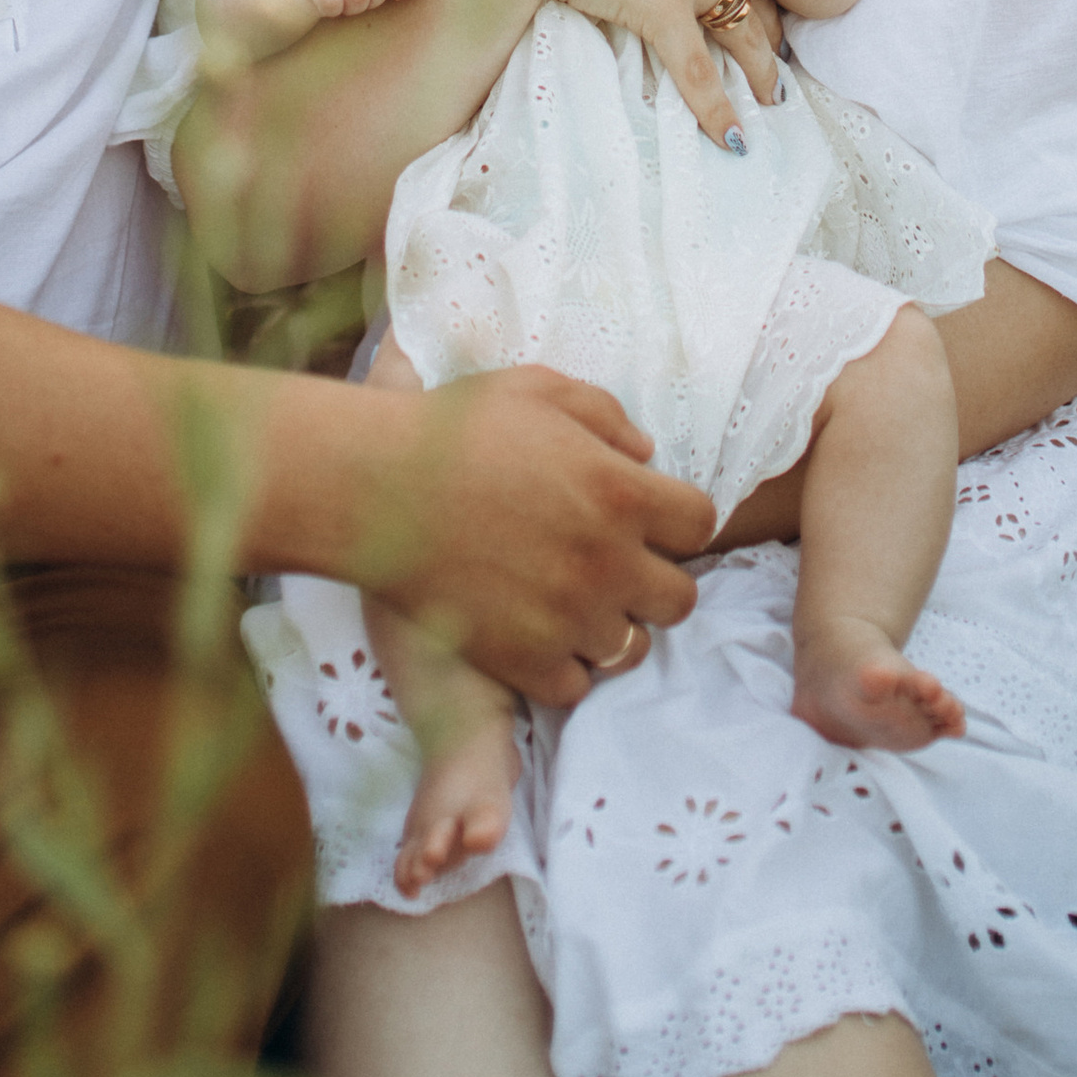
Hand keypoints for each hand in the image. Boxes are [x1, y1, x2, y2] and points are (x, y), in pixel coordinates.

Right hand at [363, 363, 715, 704]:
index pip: (700, 524)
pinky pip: (576, 687)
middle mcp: (608, 561)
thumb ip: (606, 416)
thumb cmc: (455, 429)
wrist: (376, 489)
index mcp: (621, 491)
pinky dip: (564, 666)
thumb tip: (645, 454)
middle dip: (655, 581)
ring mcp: (569, 618)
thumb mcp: (539, 390)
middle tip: (616, 566)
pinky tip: (538, 634)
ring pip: (633, 650)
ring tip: (574, 604)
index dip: (678, 520)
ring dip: (611, 626)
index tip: (650, 517)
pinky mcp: (524, 661)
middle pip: (680, 600)